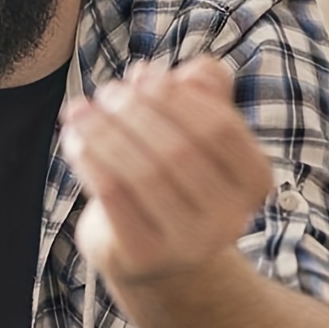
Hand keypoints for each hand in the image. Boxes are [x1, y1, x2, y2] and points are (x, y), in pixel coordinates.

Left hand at [60, 56, 274, 286]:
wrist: (152, 253)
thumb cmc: (171, 177)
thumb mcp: (191, 132)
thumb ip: (201, 93)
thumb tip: (182, 71)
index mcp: (253, 181)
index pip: (221, 128)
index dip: (178, 96)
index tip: (143, 75)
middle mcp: (232, 218)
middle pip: (180, 149)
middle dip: (136, 112)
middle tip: (106, 92)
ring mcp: (191, 244)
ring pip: (145, 173)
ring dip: (105, 132)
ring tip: (79, 109)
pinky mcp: (147, 256)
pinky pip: (115, 198)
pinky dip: (91, 160)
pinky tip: (75, 141)